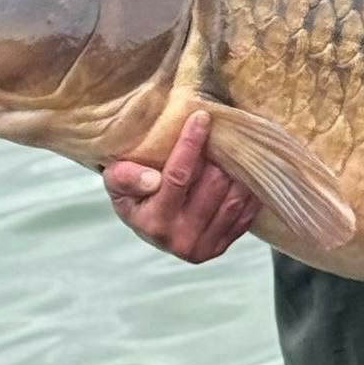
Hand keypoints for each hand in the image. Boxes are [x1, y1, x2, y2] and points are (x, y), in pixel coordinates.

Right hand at [104, 110, 256, 262]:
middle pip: (212, 185)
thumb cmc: (133, 197)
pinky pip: (246, 214)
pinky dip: (247, 190)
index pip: (178, 177)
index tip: (201, 117)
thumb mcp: (116, 184)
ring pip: (233, 198)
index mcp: (154, 223)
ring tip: (231, 149)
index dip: (191, 144)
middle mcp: (181, 239)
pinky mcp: (222, 247)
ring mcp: (205, 246)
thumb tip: (151, 179)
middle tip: (218, 133)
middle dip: (216, 155)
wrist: (148, 228)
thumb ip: (124, 177)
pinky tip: (241, 172)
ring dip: (235, 170)